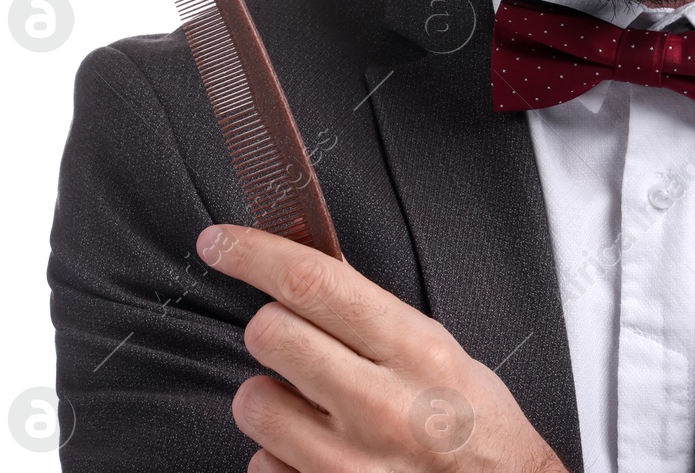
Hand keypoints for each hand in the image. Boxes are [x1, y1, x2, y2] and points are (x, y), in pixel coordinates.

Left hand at [196, 224, 565, 472]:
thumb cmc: (474, 422)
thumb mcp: (439, 350)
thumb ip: (374, 316)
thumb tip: (304, 274)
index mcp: (415, 350)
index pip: (314, 282)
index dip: (254, 254)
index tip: (220, 243)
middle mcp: (380, 406)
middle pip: (271, 334)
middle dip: (273, 329)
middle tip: (295, 339)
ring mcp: (349, 465)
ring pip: (254, 402)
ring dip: (271, 397)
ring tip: (310, 405)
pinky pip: (262, 464)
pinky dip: (280, 455)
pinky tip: (318, 452)